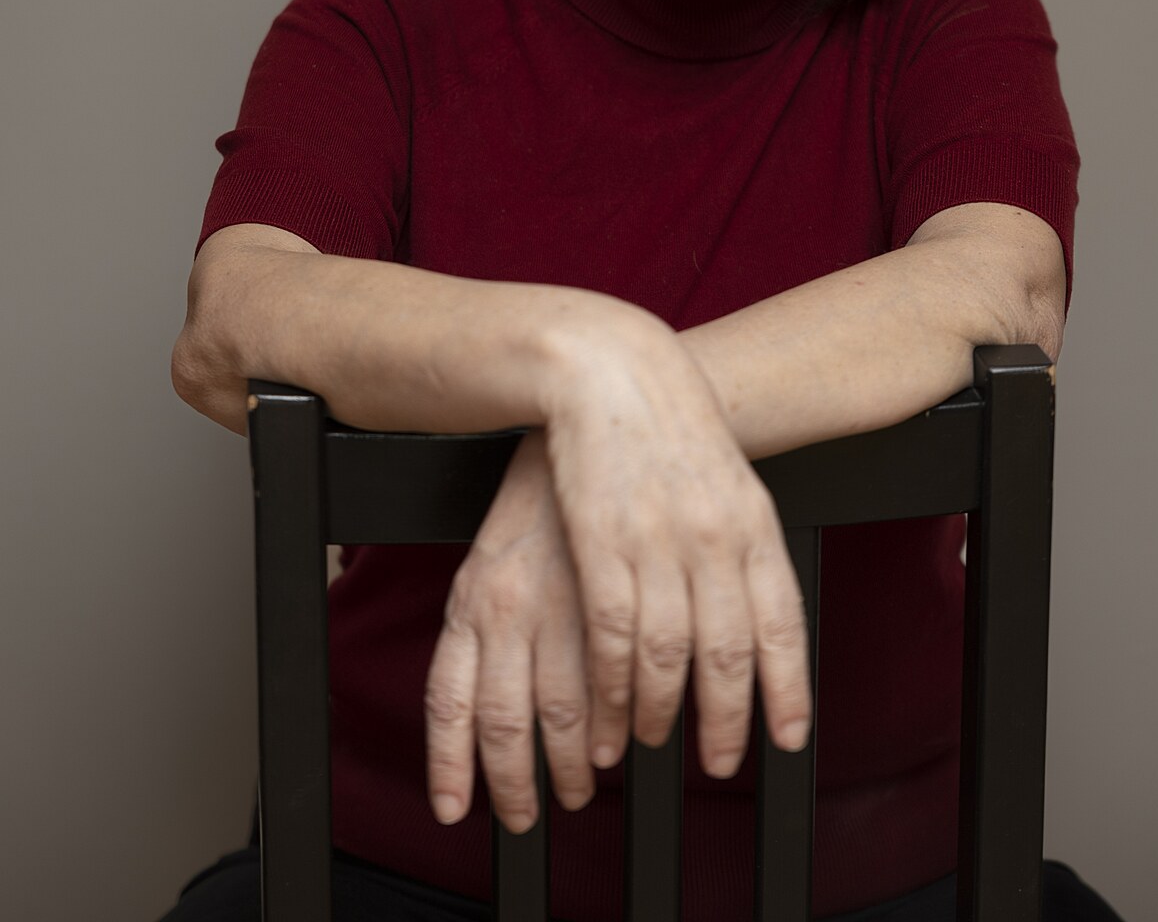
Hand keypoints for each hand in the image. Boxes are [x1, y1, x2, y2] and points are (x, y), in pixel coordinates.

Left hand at [425, 431, 593, 831]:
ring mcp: (567, 607)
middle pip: (504, 725)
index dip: (448, 765)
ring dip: (574, 766)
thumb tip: (484, 689)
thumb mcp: (494, 555)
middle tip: (527, 816)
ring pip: (564, 717)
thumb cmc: (548, 496)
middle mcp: (514, 608)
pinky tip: (628, 738)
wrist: (602, 423)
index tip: (456, 811)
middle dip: (515, 785)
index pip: (448, 701)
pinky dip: (620, 725)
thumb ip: (486, 620)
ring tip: (583, 784)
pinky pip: (617, 685)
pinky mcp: (621, 601)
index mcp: (475, 597)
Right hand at [540, 304, 810, 781]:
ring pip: (668, 654)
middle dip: (725, 720)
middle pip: (727, 652)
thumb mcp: (728, 480)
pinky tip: (609, 707)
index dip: (788, 690)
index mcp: (753, 522)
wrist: (609, 368)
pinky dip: (613, 683)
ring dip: (661, 711)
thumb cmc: (667, 426)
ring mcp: (656, 540)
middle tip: (717, 760)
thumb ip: (744, 546)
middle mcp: (713, 537)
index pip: (782, 624)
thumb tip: (757, 617)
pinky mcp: (600, 542)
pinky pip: (613, 634)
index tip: (786, 740)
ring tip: (652, 739)